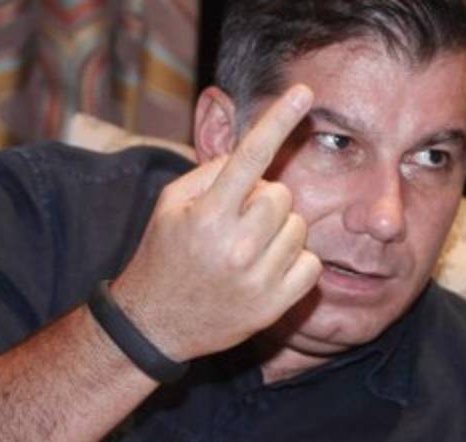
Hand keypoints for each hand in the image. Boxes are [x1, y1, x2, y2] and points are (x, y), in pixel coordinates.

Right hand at [108, 85, 321, 361]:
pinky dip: (295, 261)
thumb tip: (252, 157)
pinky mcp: (274, 306)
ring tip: (248, 249)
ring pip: (298, 227)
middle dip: (263, 200)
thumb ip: (209, 173)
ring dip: (279, 231)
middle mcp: (235, 246)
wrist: (155, 324)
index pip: (250, 156)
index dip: (278, 120)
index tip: (304, 93)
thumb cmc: (164, 255)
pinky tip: (266, 269)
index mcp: (207, 215)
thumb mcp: (170, 205)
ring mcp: (257, 279)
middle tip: (236, 222)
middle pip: (281, 194)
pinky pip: (311, 263)